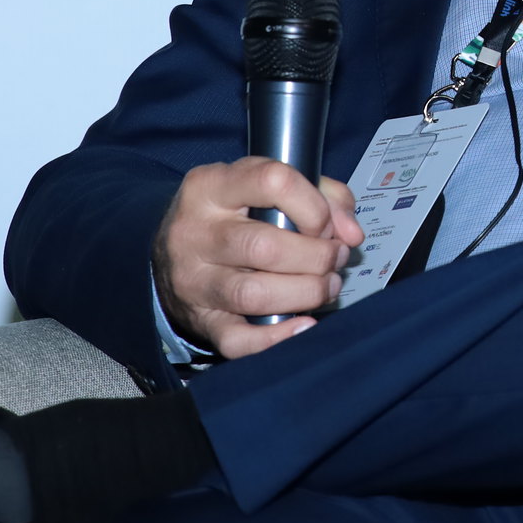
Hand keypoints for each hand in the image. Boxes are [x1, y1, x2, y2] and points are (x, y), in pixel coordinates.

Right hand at [152, 156, 363, 359]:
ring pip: (253, 294)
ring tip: (326, 287)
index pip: (272, 182)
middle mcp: (196, 232)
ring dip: (306, 293)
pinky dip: (278, 337)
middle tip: (335, 258)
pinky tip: (303, 324)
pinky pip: (238, 340)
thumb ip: (323, 195)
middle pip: (264, 247)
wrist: (172, 254)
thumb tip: (350, 234)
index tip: (327, 223)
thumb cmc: (234, 214)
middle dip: (317, 256)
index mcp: (213, 185)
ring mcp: (193, 280)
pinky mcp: (201, 320)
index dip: (314, 206)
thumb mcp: (269, 186)